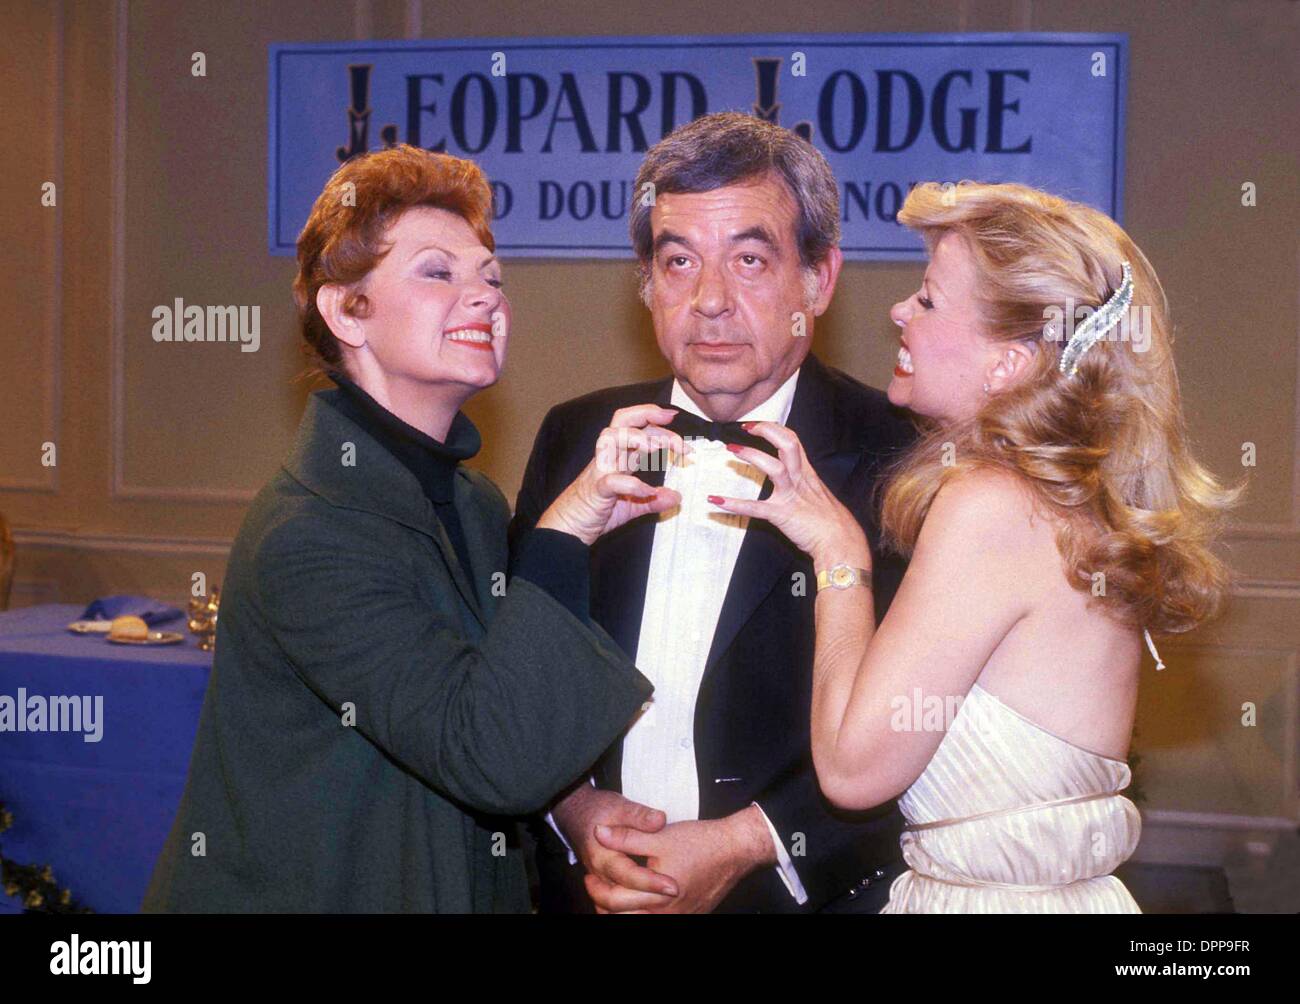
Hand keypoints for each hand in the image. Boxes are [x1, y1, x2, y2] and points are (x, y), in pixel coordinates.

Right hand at [538, 404, 686, 545]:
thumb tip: (676, 497)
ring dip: (636, 437)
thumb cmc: (595, 512)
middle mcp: (609, 459)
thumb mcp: (631, 507)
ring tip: (656, 448)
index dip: (658, 423)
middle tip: (671, 420)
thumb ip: (653, 501)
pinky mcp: (596, 491)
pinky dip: (633, 484)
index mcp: (619, 458)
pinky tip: (648, 491)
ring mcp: (600, 472)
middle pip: (622, 421)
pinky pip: (612, 481)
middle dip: (647, 414)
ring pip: (610, 438)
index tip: (678, 424)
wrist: (567, 528)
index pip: (638, 429)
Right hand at [551, 785, 679, 911]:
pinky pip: (611, 905)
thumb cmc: (599, 809)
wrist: (577, 814)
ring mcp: (599, 880)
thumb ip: (639, 815)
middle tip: (673, 892)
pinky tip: (649, 904)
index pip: (629, 876)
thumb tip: (659, 820)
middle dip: (647, 900)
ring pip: (613, 907)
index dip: (652, 883)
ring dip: (637, 908)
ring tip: (663, 901)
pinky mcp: (602, 884)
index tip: (673, 886)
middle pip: (619, 900)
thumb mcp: (620, 806)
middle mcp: (598, 873)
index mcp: (602, 855)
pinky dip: (628, 909)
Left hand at [591, 807, 775, 913]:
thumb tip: (599, 833)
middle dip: (604, 904)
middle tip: (595, 887)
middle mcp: (668, 914)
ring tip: (612, 895)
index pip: (614, 902)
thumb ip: (626, 837)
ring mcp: (681, 919)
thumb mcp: (659, 836)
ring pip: (640, 922)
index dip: (597, 889)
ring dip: (622, 912)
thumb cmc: (700, 843)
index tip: (589, 876)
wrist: (735, 850)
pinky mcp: (689, 916)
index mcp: (658, 897)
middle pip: (623, 918)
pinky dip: (642, 912)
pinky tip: (637, 900)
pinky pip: (658, 920)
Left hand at [708, 421, 869, 567]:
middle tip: (745, 428)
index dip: (774, 429)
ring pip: (774, 468)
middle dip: (766, 431)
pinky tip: (716, 501)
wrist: (841, 543)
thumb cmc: (831, 523)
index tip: (756, 425)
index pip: (792, 441)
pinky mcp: (782, 515)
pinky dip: (734, 504)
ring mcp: (791, 496)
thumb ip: (804, 484)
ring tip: (732, 450)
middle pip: (787, 444)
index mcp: (807, 474)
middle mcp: (800, 480)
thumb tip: (793, 478)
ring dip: (752, 456)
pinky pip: (756, 508)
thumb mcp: (819, 496)